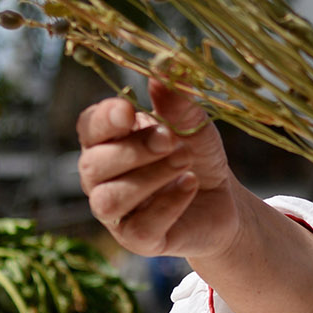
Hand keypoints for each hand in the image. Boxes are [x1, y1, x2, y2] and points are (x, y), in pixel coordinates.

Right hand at [77, 80, 312, 312]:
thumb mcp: (194, 126)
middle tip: (170, 139)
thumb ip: (177, 104)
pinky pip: (138, 226)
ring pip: (109, 199)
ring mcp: (114, 212)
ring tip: (184, 161)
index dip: (105, 119)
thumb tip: (161, 73)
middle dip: (133, 150)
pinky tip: (189, 185)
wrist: (223, 200)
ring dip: (149, 177)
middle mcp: (101, 177)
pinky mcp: (136, 239)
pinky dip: (166, 203)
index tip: (130, 111)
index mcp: (108, 141)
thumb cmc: (197, 155)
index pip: (89, 127)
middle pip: (94, 165)